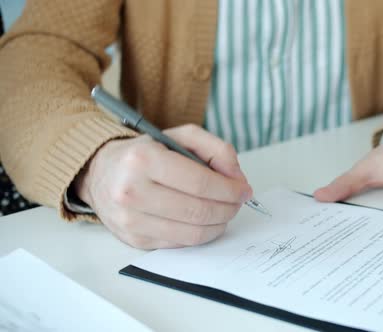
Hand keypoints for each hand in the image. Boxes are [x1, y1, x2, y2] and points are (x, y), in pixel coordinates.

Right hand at [74, 124, 251, 248]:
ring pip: (192, 233)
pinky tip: (204, 221)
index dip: (230, 190)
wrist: (102, 173)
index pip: (200, 183)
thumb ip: (216, 149)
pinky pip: (180, 244)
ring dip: (219, 224)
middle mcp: (132, 192)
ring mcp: (131, 220)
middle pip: (199, 211)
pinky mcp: (134, 240)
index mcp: (143, 160)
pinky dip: (200, 234)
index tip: (244, 191)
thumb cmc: (146, 153)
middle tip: (238, 202)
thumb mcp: (180, 137)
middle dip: (228, 209)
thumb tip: (238, 179)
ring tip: (225, 212)